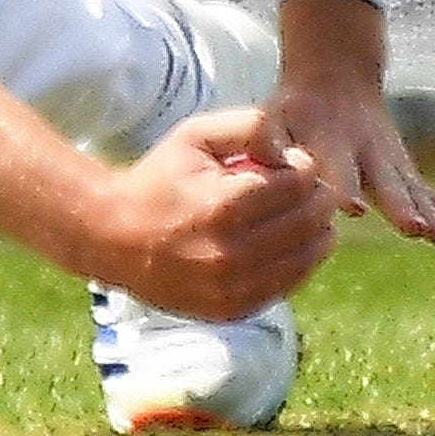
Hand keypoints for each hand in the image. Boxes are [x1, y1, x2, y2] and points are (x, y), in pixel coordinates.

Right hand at [86, 106, 337, 320]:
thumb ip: (248, 126)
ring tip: (308, 216)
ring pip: (305, 259)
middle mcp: (231, 253)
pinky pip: (285, 286)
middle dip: (319, 200)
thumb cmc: (159, 180)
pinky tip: (290, 245)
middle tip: (311, 189)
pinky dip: (298, 263)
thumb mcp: (195, 135)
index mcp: (223, 206)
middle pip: (308, 223)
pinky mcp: (231, 309)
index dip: (306, 168)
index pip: (297, 184)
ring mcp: (231, 288)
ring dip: (317, 233)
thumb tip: (292, 150)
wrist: (115, 237)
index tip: (295, 163)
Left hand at [271, 0, 434, 244]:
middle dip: (398, 205)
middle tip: (414, 228)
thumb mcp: (272, 116)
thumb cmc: (294, 108)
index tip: (351, 206)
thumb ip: (266, 140)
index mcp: (329, 140)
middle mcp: (366, 150)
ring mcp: (389, 160)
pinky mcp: (403, 170)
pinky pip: (427, 193)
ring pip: (412, 189)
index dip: (343, 185)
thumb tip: (263, 162)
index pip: (336, 165)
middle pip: (384, 181)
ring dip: (429, 213)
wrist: (334, 75)